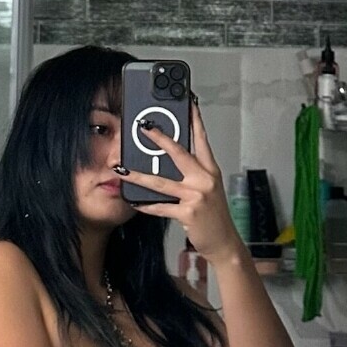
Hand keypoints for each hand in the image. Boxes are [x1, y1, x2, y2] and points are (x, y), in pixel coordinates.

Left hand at [115, 97, 243, 262]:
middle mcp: (205, 179)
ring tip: (122, 170)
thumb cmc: (214, 216)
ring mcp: (197, 196)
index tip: (188, 104)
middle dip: (160, 139)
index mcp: (210, 171)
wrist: (224, 243)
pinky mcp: (188, 213)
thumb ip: (191, 175)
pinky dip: (146, 206)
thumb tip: (166, 163)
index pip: (202, 140)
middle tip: (144, 127)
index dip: (195, 121)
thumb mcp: (207, 190)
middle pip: (179, 153)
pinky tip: (135, 203)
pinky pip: (161, 207)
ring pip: (162, 182)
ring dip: (138, 176)